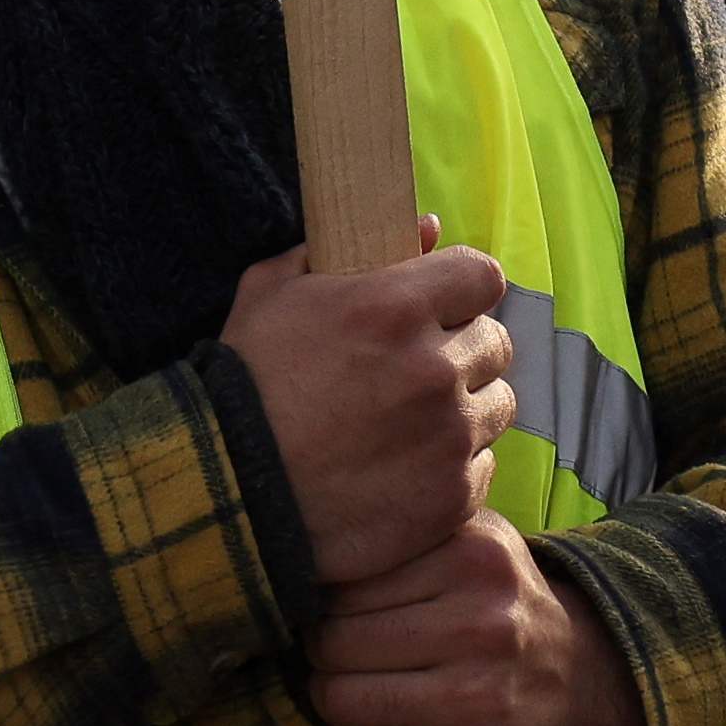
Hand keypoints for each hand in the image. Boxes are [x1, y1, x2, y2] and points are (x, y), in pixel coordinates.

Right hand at [220, 228, 511, 585]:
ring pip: (497, 406)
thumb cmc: (243, 384)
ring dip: (466, 408)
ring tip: (413, 424)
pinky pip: (482, 467)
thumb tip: (426, 228)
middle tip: (418, 370)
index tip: (444, 307)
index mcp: (395, 307)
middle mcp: (435, 369)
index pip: (484, 277)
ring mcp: (449, 438)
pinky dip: (454, 467)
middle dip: (463, 350)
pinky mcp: (452, 498)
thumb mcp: (271, 291)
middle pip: (496, 344)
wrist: (227, 494)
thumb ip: (342, 248)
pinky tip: (407, 470)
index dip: (463, 290)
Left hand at [308, 515, 643, 725]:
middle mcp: (483, 624)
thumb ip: (409, 533)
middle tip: (331, 661)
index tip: (331, 616)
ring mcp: (483, 698)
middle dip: (319, 656)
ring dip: (328, 705)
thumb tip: (313, 547)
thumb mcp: (474, 543)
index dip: (324, 603)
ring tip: (343, 698)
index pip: (346, 582)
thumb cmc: (503, 609)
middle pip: (335, 642)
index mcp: (474, 558)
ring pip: (344, 701)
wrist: (586, 683)